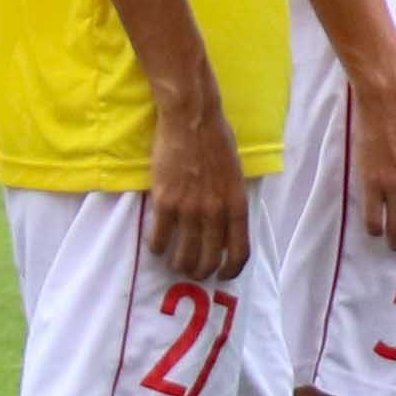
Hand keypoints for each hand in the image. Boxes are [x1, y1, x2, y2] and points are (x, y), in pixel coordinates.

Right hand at [147, 85, 251, 286]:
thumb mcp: (236, 176)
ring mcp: (189, 208)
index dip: (231, 270)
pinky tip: (156, 247)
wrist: (192, 120)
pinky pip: (160, 236)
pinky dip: (157, 246)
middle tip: (194, 272)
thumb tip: (225, 229)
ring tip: (175, 264)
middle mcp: (215, 211)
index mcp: (237, 204)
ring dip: (179, 264)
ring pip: (184, 253)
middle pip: (209, 258)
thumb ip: (231, 203)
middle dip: (201, 271)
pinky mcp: (165, 201)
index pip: (239, 251)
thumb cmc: (217, 143)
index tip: (222, 275)